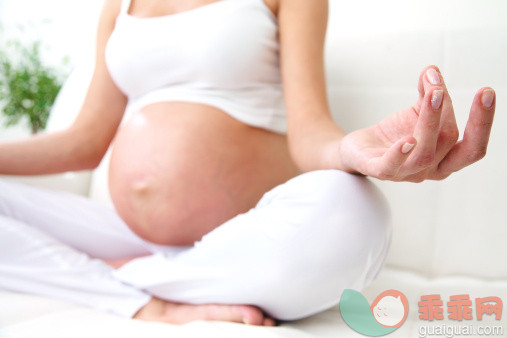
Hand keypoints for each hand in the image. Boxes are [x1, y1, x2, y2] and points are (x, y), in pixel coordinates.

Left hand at [338, 65, 495, 181]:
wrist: (358, 150)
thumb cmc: (393, 134)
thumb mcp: (415, 111)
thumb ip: (427, 93)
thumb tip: (432, 71)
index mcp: (445, 157)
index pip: (472, 147)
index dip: (482, 123)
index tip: (486, 91)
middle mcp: (429, 169)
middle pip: (448, 144)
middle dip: (450, 116)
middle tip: (450, 89)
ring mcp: (405, 173)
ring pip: (424, 154)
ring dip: (429, 123)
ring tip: (432, 95)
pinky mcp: (379, 171)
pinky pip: (391, 167)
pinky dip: (399, 154)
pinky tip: (407, 139)